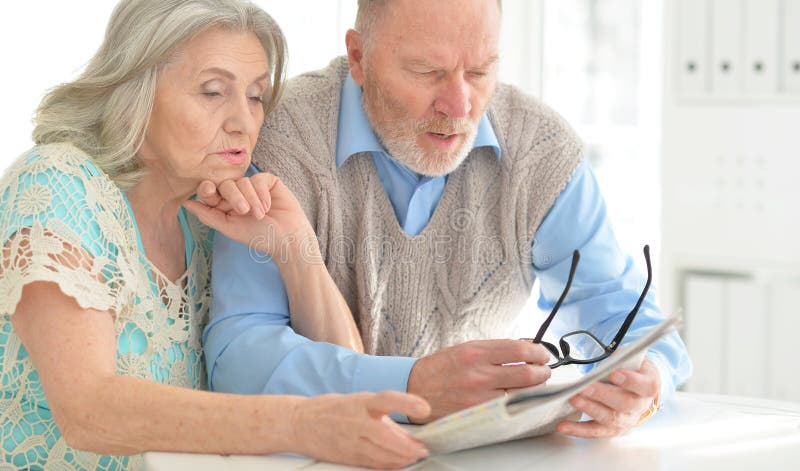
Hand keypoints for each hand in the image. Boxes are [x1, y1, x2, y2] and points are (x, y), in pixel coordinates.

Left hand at [183, 174, 315, 259]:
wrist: (285, 237)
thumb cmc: (257, 236)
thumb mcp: (228, 227)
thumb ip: (207, 215)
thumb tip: (185, 204)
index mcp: (225, 204)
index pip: (211, 190)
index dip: (208, 188)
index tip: (208, 190)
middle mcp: (238, 192)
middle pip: (225, 184)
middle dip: (233, 197)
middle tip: (243, 211)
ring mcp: (253, 186)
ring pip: (243, 181)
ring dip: (251, 200)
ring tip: (260, 214)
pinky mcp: (269, 181)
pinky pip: (258, 179)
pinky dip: (262, 194)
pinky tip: (268, 206)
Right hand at [291, 391, 430, 468]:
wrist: (299, 423)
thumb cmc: (332, 409)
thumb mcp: (358, 402)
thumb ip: (383, 415)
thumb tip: (408, 433)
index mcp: (360, 402)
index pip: (387, 399)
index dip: (407, 403)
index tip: (425, 408)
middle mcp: (355, 422)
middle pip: (385, 437)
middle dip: (407, 446)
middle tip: (422, 449)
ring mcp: (350, 442)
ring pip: (380, 455)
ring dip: (401, 459)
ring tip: (414, 456)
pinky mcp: (347, 457)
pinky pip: (373, 464)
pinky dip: (388, 465)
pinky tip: (398, 463)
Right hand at [407, 340, 551, 422]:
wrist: (415, 388)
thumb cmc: (441, 368)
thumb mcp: (466, 349)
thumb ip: (494, 350)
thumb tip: (524, 348)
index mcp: (475, 352)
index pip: (519, 349)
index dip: (538, 352)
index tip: (543, 354)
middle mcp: (478, 373)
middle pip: (527, 373)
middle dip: (543, 372)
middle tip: (544, 371)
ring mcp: (479, 397)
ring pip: (522, 394)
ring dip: (534, 390)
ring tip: (535, 385)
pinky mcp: (477, 414)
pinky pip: (508, 409)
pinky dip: (520, 404)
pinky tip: (521, 399)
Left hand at [556, 358, 660, 437]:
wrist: (640, 391)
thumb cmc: (634, 372)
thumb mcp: (634, 360)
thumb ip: (623, 358)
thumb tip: (611, 359)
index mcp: (648, 387)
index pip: (643, 385)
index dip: (630, 380)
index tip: (614, 373)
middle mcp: (639, 407)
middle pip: (623, 404)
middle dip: (602, 395)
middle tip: (585, 387)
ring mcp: (626, 421)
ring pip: (608, 419)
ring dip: (589, 409)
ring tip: (573, 400)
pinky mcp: (611, 430)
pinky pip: (594, 431)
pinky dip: (578, 429)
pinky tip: (563, 426)